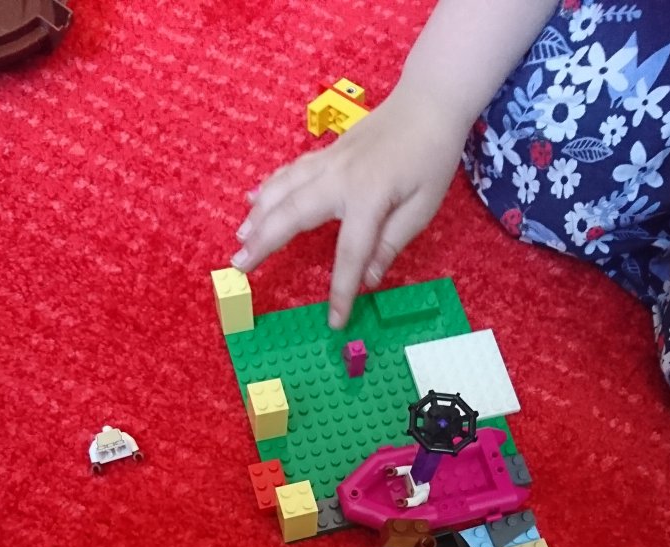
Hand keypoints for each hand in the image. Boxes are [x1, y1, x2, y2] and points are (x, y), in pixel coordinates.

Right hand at [231, 82, 469, 328]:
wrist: (427, 102)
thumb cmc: (430, 158)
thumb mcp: (422, 207)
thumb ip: (391, 243)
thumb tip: (368, 279)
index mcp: (368, 197)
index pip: (350, 253)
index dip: (341, 290)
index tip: (335, 320)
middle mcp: (339, 178)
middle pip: (293, 214)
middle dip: (264, 242)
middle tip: (239, 267)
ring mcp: (328, 162)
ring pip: (283, 190)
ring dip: (258, 216)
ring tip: (240, 240)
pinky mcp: (326, 154)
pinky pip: (289, 173)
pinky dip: (268, 187)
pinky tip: (252, 200)